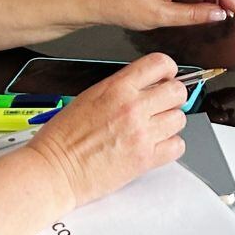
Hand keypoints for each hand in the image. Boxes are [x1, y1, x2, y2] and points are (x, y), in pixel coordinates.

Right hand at [26, 53, 187, 210]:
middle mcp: (132, 108)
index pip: (159, 64)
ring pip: (180, 119)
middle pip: (177, 91)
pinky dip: (170, 146)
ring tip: (154, 129)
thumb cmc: (62, 138)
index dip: (167, 70)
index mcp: (116, 88)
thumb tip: (143, 88)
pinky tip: (156, 146)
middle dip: (172, 97)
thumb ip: (119, 90)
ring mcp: (141, 133)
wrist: (54, 170)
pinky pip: (177, 146)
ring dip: (170, 123)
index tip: (166, 77)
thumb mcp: (88, 98)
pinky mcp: (145, 159)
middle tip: (162, 105)